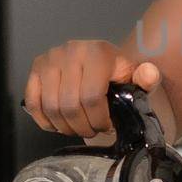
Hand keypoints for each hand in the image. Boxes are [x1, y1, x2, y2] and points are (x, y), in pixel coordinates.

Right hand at [22, 40, 173, 140]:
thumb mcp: (137, 77)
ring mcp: (49, 59)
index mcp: (97, 52)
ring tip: (78, 128)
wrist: (100, 62)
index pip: (92, 97)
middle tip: (92, 130)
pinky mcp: (35, 69)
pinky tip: (60, 123)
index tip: (107, 126)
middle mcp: (70, 51)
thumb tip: (148, 75)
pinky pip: (34, 104)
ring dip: (65, 126)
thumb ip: (147, 78)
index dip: (99, 119)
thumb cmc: (117, 74)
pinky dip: (45, 120)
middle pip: (69, 105)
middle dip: (83, 126)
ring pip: (51, 107)